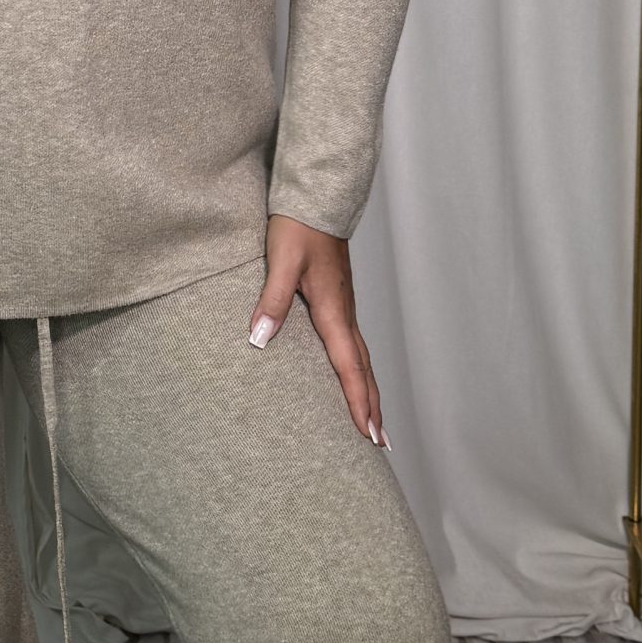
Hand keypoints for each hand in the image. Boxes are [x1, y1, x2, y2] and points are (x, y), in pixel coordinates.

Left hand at [250, 211, 388, 448]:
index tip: (369, 435)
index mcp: (333, 310)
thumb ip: (272, 300)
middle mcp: (344, 314)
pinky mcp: (337, 300)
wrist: (316, 198)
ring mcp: (344, 307)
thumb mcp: (281, 261)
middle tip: (381, 444)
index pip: (350, 366)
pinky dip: (359, 369)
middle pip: (364, 369)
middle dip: (372, 407)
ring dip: (369, 391)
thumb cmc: (298, 226)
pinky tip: (353, 375)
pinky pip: (353, 345)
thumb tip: (260, 339)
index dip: (359, 403)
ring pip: (362, 358)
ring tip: (374, 420)